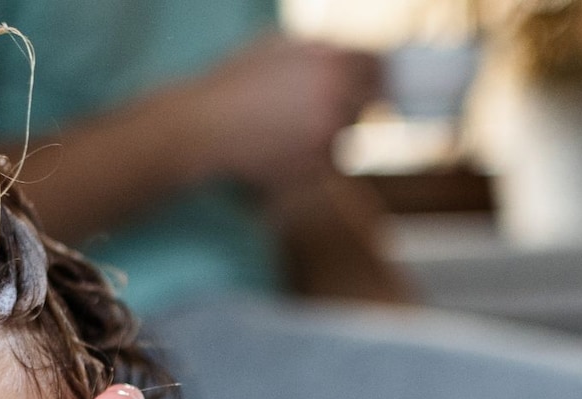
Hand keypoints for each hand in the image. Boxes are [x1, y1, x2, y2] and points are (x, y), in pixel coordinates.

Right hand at [179, 36, 380, 188]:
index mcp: (332, 62)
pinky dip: (311, 157)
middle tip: (315, 109)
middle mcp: (337, 98)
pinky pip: (327, 161)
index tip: (366, 81)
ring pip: (347, 136)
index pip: (378, 67)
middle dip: (349, 105)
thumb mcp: (276, 46)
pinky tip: (279, 147)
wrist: (202, 128)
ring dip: (329, 133)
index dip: (373, 74)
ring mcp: (328, 136)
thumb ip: (319, 47)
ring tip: (286, 128)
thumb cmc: (233, 82)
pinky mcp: (314, 169)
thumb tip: (347, 51)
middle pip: (367, 104)